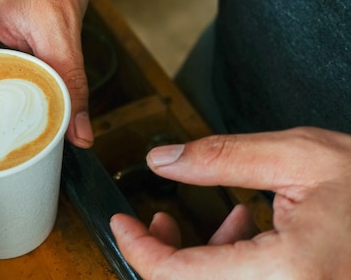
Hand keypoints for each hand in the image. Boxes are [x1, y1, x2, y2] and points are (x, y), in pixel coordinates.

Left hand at [110, 127, 350, 278]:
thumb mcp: (302, 157)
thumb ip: (223, 157)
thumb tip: (163, 160)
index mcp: (290, 274)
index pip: (180, 277)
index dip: (139, 249)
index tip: (121, 223)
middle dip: (165, 256)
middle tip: (159, 220)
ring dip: (196, 262)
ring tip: (202, 220)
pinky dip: (227, 267)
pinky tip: (241, 232)